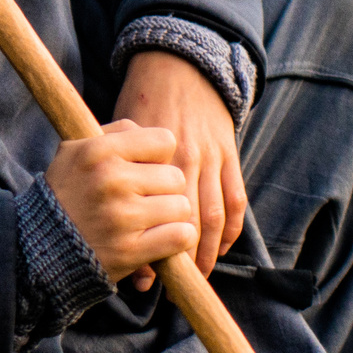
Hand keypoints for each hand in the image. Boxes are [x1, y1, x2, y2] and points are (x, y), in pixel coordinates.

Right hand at [45, 121, 197, 288]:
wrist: (35, 248)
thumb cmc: (63, 195)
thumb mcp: (74, 152)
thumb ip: (116, 134)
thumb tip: (157, 136)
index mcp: (99, 151)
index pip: (165, 141)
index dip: (159, 157)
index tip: (145, 170)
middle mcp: (111, 180)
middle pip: (176, 177)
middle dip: (164, 190)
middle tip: (144, 200)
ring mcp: (122, 216)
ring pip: (181, 207)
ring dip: (171, 216)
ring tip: (149, 221)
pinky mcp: (130, 250)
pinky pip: (181, 235)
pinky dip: (177, 239)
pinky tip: (160, 238)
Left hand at [111, 49, 248, 280]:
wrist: (179, 67)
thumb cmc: (140, 104)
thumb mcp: (121, 136)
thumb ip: (117, 179)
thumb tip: (117, 221)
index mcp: (152, 155)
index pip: (154, 213)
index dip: (151, 247)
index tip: (143, 276)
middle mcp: (184, 158)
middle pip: (186, 220)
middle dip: (184, 259)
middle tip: (176, 285)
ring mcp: (210, 157)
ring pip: (214, 215)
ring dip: (210, 251)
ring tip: (200, 275)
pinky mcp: (229, 154)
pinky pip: (235, 198)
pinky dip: (231, 228)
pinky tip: (221, 247)